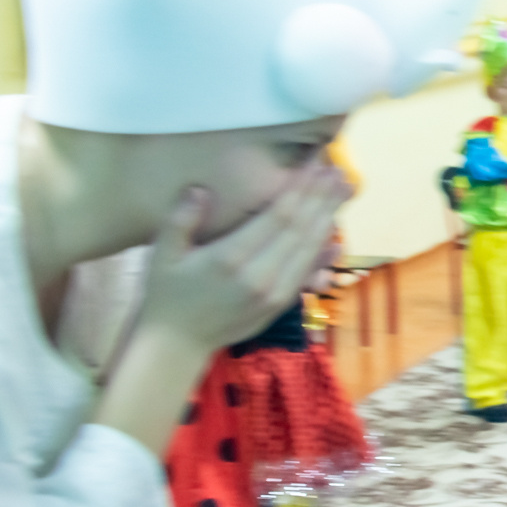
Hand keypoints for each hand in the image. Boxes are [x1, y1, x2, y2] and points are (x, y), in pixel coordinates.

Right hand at [137, 165, 353, 351]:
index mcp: (231, 258)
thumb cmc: (166, 292)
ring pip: (309, 250)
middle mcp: (260, 276)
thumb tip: (200, 189)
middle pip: (301, 229)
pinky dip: (324, 254)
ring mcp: (273, 293)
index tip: (316, 163)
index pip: (278, 215)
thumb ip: (181, 219)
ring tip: (344, 191)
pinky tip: (337, 236)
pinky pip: (307, 273)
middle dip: (322, 197)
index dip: (301, 187)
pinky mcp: (279, 305)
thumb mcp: (162, 253)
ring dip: (329, 218)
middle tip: (340, 171)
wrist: (177, 343)